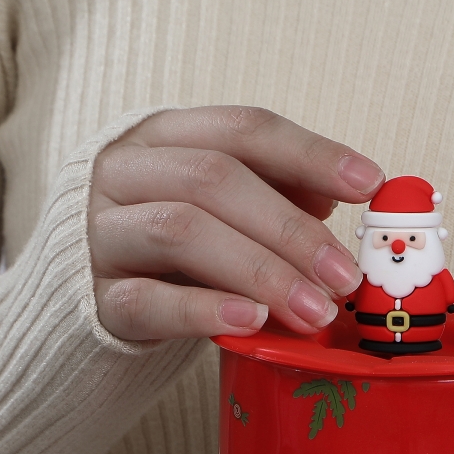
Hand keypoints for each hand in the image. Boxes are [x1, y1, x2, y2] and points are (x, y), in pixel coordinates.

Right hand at [89, 107, 383, 340]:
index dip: (310, 152)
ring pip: (182, 230)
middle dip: (291, 229)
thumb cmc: (171, 257)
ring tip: (315, 312)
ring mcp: (100, 234)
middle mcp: (124, 172)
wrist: (84, 306)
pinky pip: (148, 300)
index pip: (244, 129)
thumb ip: (270, 195)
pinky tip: (253, 324)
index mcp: (164, 139)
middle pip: (215, 178)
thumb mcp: (220, 214)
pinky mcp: (92, 299)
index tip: (370, 184)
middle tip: (345, 277)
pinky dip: (206, 311)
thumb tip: (334, 195)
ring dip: (262, 271)